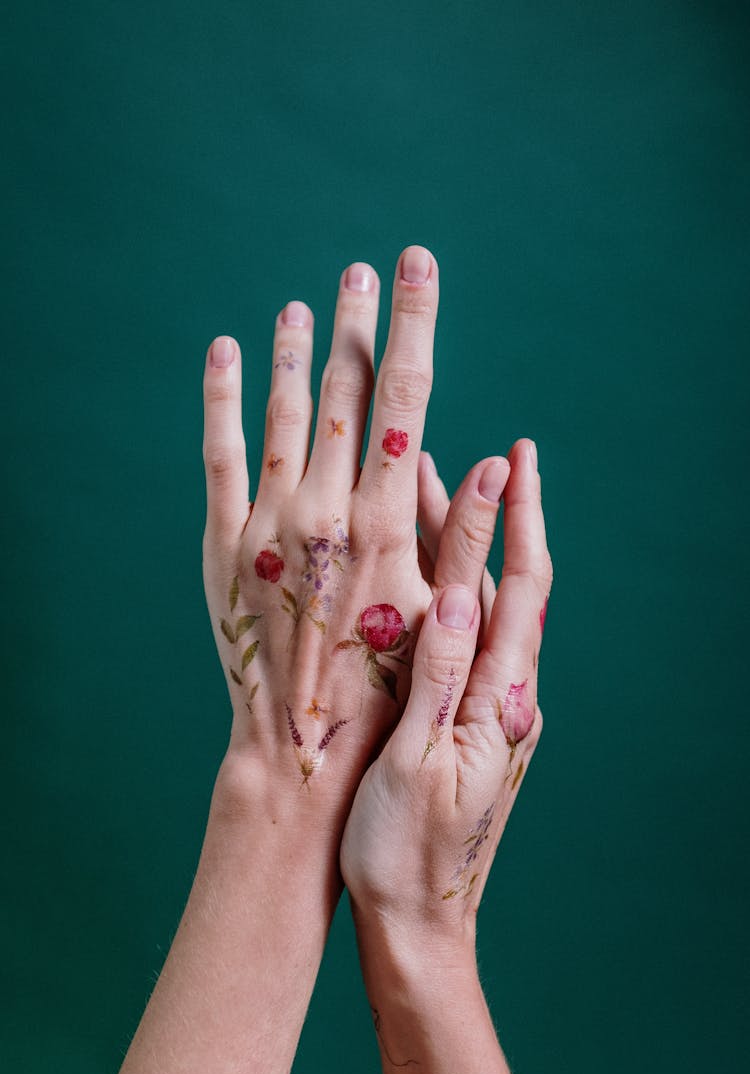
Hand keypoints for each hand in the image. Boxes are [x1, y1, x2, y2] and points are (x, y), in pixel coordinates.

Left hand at [204, 247, 452, 844]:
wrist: (299, 745)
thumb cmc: (386, 688)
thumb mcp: (439, 614)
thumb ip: (460, 534)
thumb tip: (495, 462)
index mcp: (382, 519)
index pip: (403, 396)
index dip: (413, 324)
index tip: (417, 268)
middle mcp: (322, 508)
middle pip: (341, 389)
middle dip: (357, 322)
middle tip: (363, 267)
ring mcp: (266, 522)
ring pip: (281, 412)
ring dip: (293, 350)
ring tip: (301, 304)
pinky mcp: (223, 543)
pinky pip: (219, 453)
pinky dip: (221, 398)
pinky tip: (226, 352)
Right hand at [341, 438, 551, 936]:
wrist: (414, 924)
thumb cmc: (404, 853)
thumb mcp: (416, 762)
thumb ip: (439, 675)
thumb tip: (454, 592)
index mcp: (501, 702)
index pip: (518, 590)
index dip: (513, 520)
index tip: (510, 458)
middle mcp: (506, 698)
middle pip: (498, 588)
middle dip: (479, 518)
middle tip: (451, 457)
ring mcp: (486, 710)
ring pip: (475, 612)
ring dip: (455, 551)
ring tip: (425, 495)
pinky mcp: (463, 724)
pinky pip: (458, 644)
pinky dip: (438, 596)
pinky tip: (416, 577)